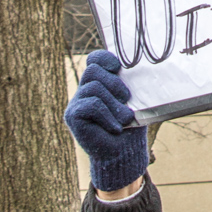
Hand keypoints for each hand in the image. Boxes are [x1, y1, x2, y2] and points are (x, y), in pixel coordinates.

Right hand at [64, 50, 149, 192]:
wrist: (123, 152)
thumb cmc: (130, 125)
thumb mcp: (133, 100)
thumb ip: (129, 84)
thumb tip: (138, 69)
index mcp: (98, 82)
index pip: (94, 59)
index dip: (104, 58)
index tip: (118, 68)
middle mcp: (84, 90)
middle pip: (93, 70)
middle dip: (114, 83)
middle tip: (126, 99)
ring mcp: (76, 102)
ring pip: (94, 87)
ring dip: (114, 104)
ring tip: (123, 119)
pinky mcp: (72, 115)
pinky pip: (92, 105)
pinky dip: (107, 116)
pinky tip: (115, 128)